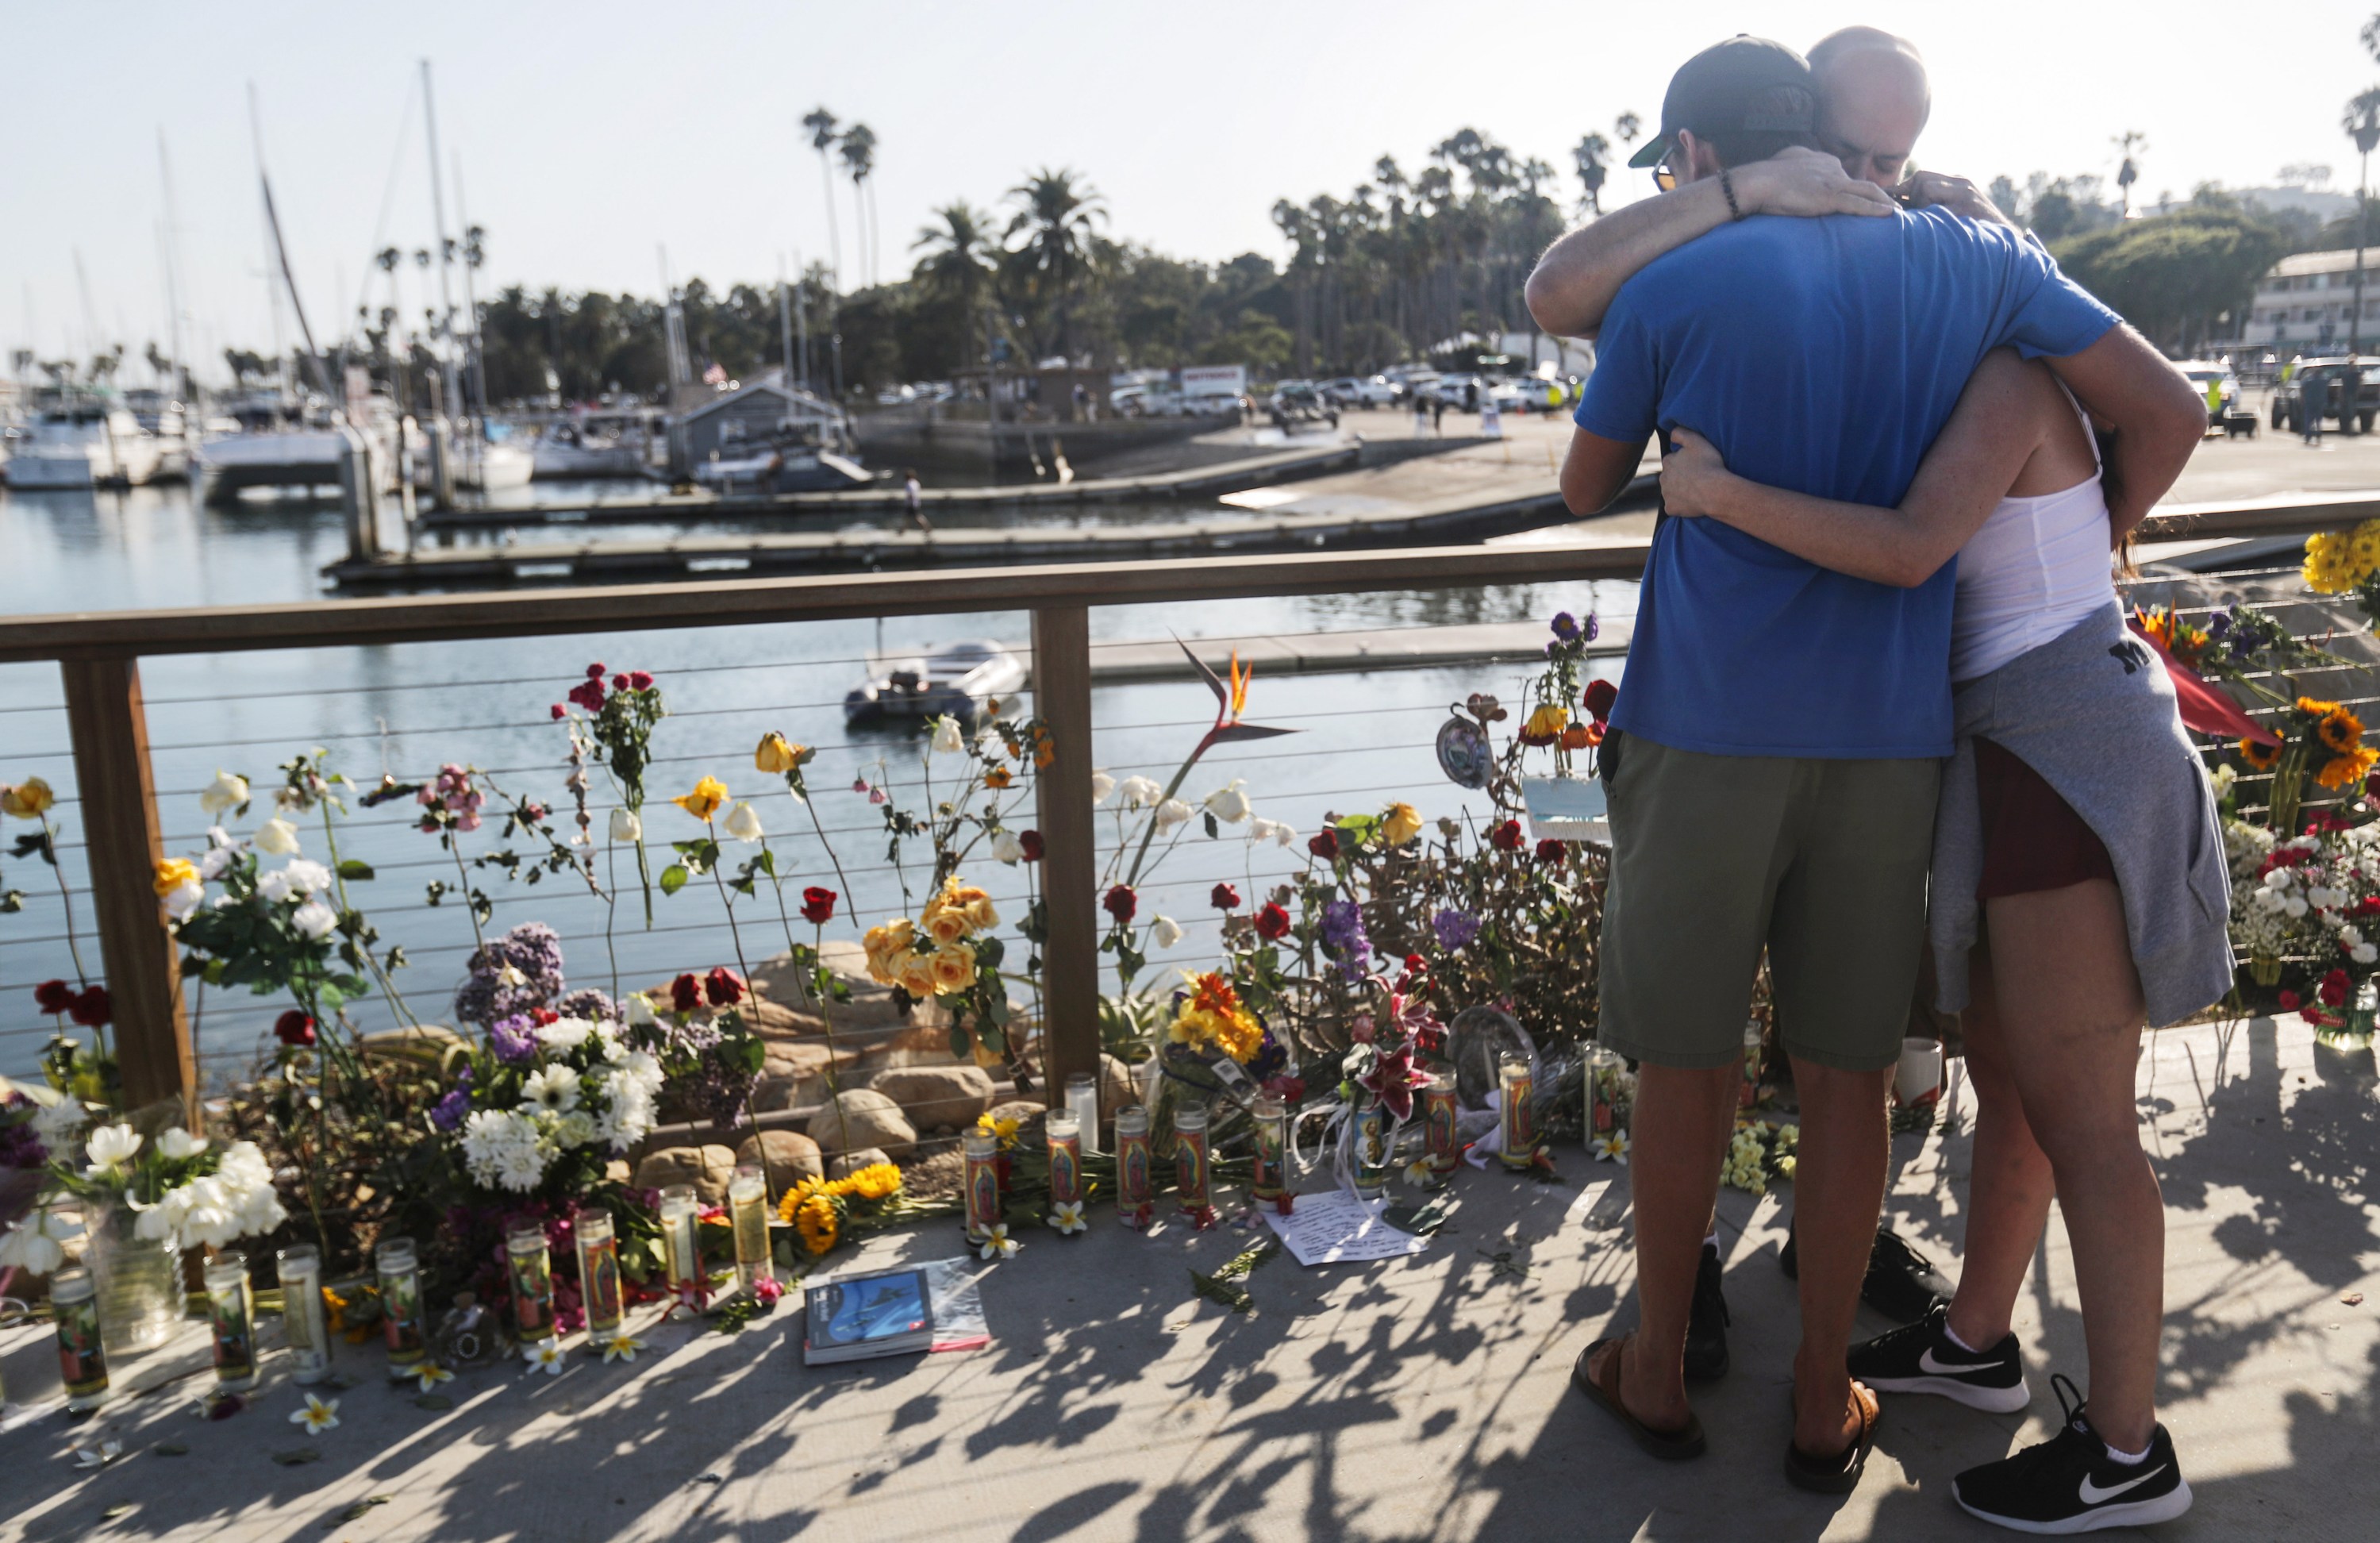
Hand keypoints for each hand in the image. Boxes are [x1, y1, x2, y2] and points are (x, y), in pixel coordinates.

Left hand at [1659, 427, 1730, 517]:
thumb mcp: (1697, 441)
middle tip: (1698, 479)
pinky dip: (1681, 506)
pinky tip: (1693, 503)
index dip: (1686, 463)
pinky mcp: (1670, 508)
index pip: (1673, 461)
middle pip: (1671, 477)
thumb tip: (1671, 433)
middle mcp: (1663, 478)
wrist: (1715, 491)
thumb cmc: (1709, 465)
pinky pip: (1674, 507)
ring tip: (1697, 491)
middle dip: (1680, 477)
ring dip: (1680, 491)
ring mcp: (1666, 494)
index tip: (1697, 466)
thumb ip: (1681, 433)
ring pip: (1671, 492)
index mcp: (1668, 461)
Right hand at [1736, 147, 1897, 218]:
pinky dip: (1876, 210)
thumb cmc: (1767, 175)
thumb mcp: (1787, 160)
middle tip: (1891, 207)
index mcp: (1822, 160)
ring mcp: (1833, 182)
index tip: (1863, 200)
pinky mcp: (1831, 197)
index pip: (1844, 176)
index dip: (1855, 189)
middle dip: (1879, 195)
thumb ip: (1797, 161)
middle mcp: (1832, 168)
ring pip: (1868, 192)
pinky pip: (1859, 204)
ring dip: (1885, 203)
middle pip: (1861, 183)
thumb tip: (1796, 163)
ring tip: (1898, 213)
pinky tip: (1890, 215)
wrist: (1759, 182)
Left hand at [1895, 170, 2012, 226]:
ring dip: (1920, 209)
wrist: (2005, 245)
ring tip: (1931, 225)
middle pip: (1920, 179)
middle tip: (1918, 219)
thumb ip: (1932, 205)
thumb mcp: (1953, 213)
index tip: (1896, 207)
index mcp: (1957, 182)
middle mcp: (1962, 183)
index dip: (1904, 191)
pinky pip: (1936, 208)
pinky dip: (1929, 220)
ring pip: (1925, 188)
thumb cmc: (1972, 234)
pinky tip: (1935, 232)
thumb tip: (1896, 207)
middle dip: (1912, 198)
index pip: (1921, 177)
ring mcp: (1966, 193)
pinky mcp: (1967, 207)